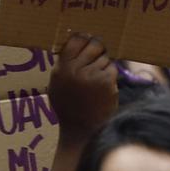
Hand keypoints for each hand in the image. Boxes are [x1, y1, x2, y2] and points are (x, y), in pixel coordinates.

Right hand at [48, 33, 116, 170]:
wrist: (82, 131)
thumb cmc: (70, 109)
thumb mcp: (58, 86)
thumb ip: (64, 66)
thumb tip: (75, 43)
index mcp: (61, 68)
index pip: (75, 40)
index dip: (84, 39)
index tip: (88, 42)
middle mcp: (74, 69)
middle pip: (94, 45)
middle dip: (99, 51)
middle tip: (98, 60)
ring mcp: (91, 74)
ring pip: (105, 58)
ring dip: (104, 67)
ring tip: (97, 83)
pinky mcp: (105, 81)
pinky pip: (112, 69)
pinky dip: (110, 77)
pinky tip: (104, 89)